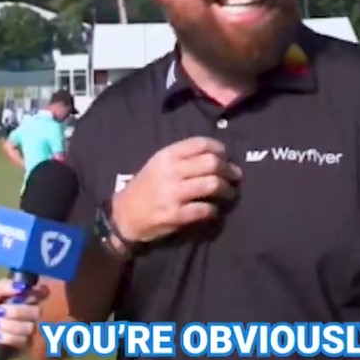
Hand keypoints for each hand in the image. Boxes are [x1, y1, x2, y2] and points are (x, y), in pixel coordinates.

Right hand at [110, 137, 241, 242]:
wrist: (124, 215)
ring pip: (212, 185)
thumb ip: (183, 157)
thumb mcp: (158, 164)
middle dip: (229, 169)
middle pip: (212, 164)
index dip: (220, 149)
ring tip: (230, 193)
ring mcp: (173, 194)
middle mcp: (171, 171)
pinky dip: (214, 210)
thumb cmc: (145, 187)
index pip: (201, 144)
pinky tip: (215, 211)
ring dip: (227, 190)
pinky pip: (204, 209)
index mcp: (167, 155)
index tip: (226, 156)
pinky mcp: (176, 215)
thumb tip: (216, 156)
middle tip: (235, 176)